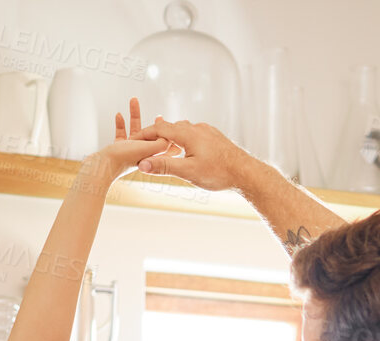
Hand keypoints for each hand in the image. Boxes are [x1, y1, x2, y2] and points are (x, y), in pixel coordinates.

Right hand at [78, 98, 170, 186]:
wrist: (99, 168)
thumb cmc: (122, 161)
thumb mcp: (149, 151)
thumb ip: (161, 144)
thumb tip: (168, 140)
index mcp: (152, 155)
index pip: (164, 141)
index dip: (168, 131)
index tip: (170, 121)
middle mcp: (142, 154)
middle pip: (151, 135)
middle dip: (155, 123)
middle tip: (159, 115)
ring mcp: (130, 152)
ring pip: (135, 131)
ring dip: (134, 116)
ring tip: (133, 100)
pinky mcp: (118, 150)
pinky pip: (121, 134)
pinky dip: (121, 124)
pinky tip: (118, 115)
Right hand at [129, 113, 253, 192]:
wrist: (247, 173)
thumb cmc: (219, 173)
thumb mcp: (188, 172)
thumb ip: (164, 166)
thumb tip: (141, 164)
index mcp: (187, 133)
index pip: (158, 129)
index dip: (143, 135)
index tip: (132, 141)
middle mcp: (197, 128)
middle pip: (170, 128)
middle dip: (155, 136)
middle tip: (143, 144)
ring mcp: (207, 131)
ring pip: (183, 131)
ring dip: (170, 138)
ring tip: (162, 148)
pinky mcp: (215, 137)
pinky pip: (194, 135)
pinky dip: (183, 140)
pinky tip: (185, 150)